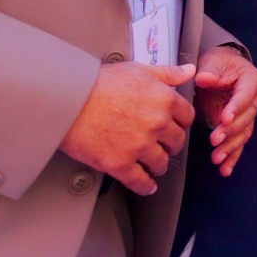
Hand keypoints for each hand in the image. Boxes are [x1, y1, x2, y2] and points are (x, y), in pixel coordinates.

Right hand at [59, 62, 196, 194]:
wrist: (67, 100)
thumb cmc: (99, 82)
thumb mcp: (138, 69)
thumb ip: (167, 73)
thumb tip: (189, 71)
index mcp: (164, 99)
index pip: (187, 116)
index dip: (181, 122)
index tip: (177, 126)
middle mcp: (156, 124)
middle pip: (177, 141)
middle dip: (172, 144)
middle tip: (166, 146)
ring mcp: (139, 145)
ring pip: (161, 162)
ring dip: (159, 165)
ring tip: (154, 165)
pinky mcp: (120, 164)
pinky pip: (140, 181)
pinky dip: (146, 186)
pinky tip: (147, 186)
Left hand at [194, 45, 256, 175]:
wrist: (219, 70)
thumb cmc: (218, 64)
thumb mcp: (212, 62)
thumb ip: (209, 71)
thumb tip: (203, 78)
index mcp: (252, 80)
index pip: (246, 95)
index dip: (236, 107)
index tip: (224, 118)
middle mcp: (254, 99)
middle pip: (246, 117)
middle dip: (231, 130)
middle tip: (215, 139)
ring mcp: (248, 114)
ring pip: (243, 133)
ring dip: (231, 147)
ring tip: (217, 158)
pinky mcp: (239, 126)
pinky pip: (238, 143)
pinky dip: (233, 157)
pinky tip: (225, 170)